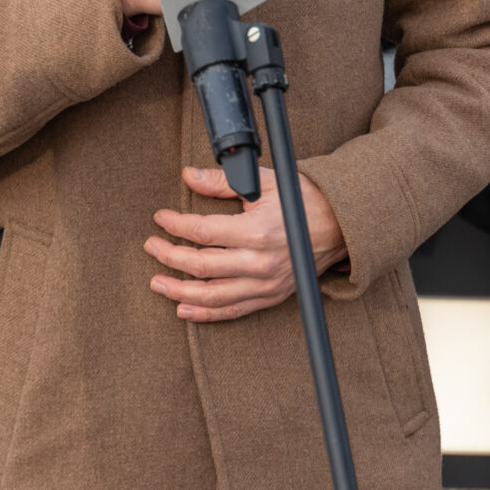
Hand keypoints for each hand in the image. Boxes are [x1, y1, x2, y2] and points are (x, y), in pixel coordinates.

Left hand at [145, 165, 342, 322]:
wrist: (338, 225)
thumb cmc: (301, 199)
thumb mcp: (264, 182)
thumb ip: (222, 182)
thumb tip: (188, 176)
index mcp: (256, 231)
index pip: (203, 232)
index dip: (175, 226)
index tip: (160, 218)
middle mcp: (259, 263)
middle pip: (201, 266)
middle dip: (169, 257)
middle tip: (150, 246)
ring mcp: (264, 284)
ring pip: (211, 296)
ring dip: (179, 291)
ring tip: (157, 282)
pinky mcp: (270, 297)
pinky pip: (232, 311)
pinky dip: (205, 314)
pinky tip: (183, 309)